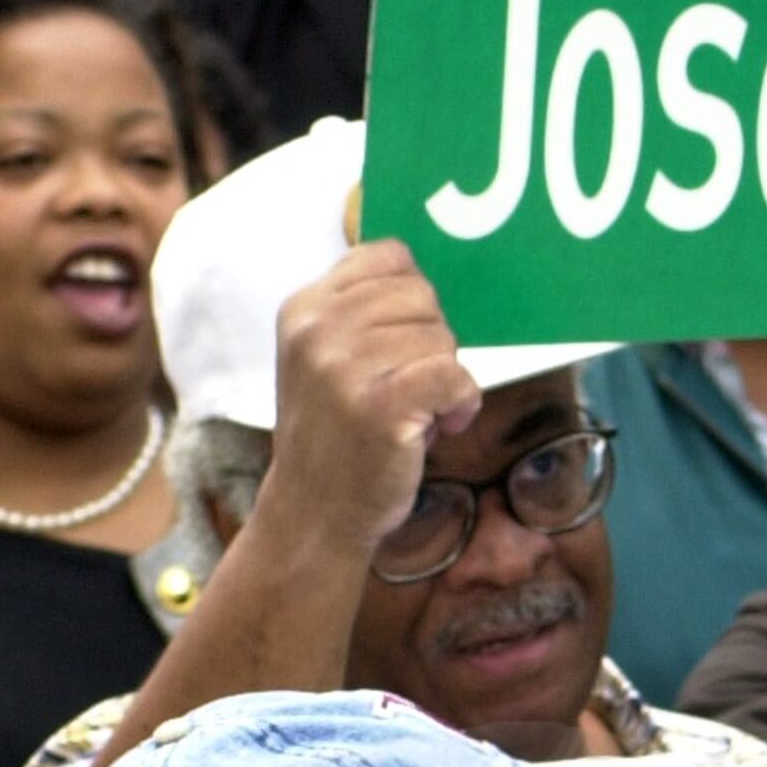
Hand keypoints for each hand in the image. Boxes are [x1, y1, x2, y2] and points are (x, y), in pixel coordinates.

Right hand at [258, 240, 480, 556]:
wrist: (315, 510)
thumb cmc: (338, 432)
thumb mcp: (327, 357)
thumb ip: (364, 311)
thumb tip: (427, 273)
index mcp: (304, 307)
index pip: (387, 255)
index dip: (414, 297)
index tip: (402, 341)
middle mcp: (318, 328)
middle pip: (422, 295)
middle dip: (432, 341)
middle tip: (409, 384)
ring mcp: (344, 365)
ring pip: (442, 337)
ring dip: (445, 377)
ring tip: (414, 411)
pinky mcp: (380, 404)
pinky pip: (455, 376)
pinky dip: (462, 403)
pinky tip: (440, 426)